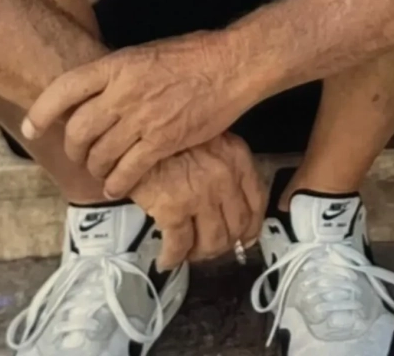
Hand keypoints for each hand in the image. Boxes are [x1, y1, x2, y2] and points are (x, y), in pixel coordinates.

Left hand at [22, 31, 247, 197]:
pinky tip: (117, 187)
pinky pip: (128, 171)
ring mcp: (142, 118)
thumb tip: (97, 96)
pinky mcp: (163, 141)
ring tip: (100, 172)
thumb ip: (119, 76)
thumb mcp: (146, 54)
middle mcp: (123, 92)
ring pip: (100, 154)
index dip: (42, 112)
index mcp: (118, 65)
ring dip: (95, 169)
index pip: (64, 89)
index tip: (31, 128)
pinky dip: (117, 184)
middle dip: (73, 149)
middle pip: (78, 129)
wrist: (230, 65)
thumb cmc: (193, 55)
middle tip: (78, 155)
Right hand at [131, 133, 266, 270]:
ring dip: (202, 253)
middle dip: (226, 243)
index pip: (257, 201)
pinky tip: (167, 259)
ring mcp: (200, 195)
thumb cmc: (171, 135)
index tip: (246, 238)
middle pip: (237, 226)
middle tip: (212, 246)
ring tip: (191, 252)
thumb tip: (233, 203)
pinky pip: (179, 247)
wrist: (136, 135)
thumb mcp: (208, 137)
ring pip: (213, 242)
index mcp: (237, 157)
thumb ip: (224, 164)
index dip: (252, 227)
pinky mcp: (173, 209)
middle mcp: (225, 177)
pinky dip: (173, 258)